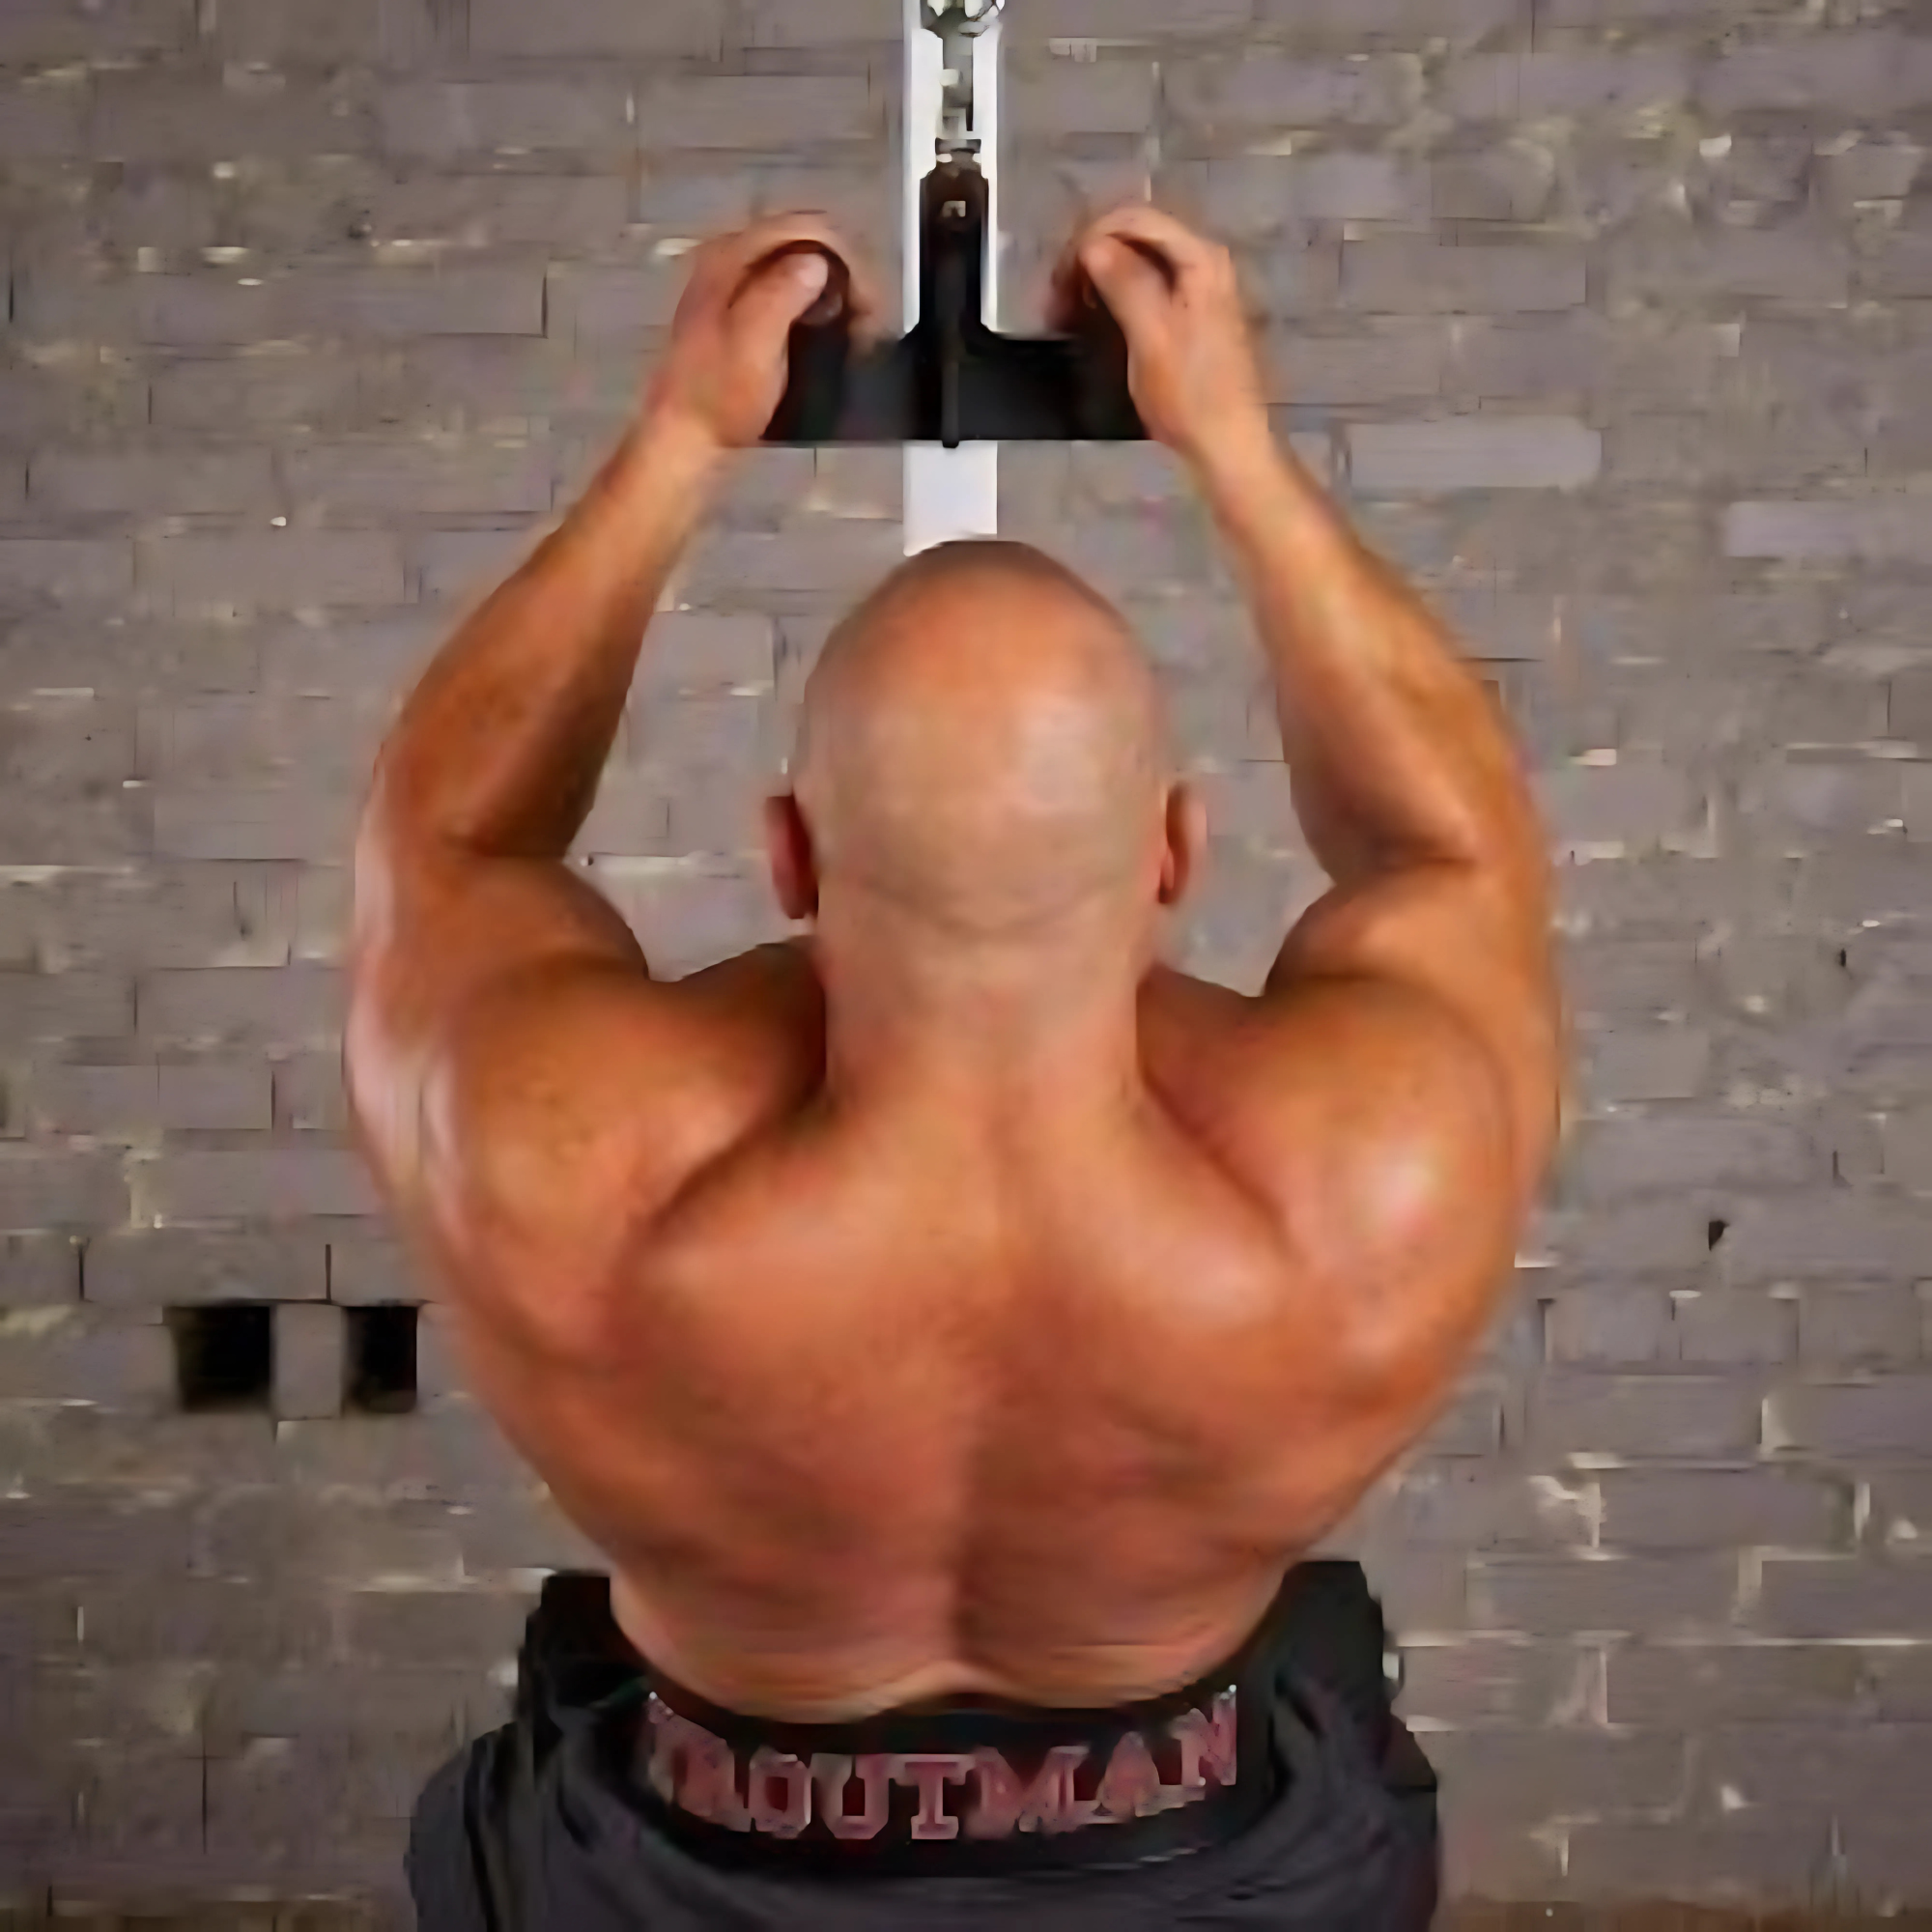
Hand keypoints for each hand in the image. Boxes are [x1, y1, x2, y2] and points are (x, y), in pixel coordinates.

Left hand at [643, 213, 882, 454]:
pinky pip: (790, 292)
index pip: (802, 226)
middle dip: (842, 274)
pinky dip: (816, 307)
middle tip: (866, 318)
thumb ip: (783, 292)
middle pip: (804, 242)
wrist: (686, 437)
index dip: (844, 256)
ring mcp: (735, 286)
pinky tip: (829, 334)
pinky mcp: (742, 313)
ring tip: (855, 328)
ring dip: (834, 293)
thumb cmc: (719, 396)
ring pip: (800, 268)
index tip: (865, 299)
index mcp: (730, 256)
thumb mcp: (754, 341)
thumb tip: (819, 263)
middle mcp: (731, 259)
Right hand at [1050, 204, 1272, 476]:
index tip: (1059, 275)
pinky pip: (1145, 288)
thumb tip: (1092, 245)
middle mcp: (1204, 262)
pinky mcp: (1190, 316)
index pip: (1134, 217)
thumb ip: (1125, 282)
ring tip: (1065, 312)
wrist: (1227, 446)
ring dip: (1098, 279)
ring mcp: (1199, 289)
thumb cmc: (1191, 395)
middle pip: (1136, 235)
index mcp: (1200, 258)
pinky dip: (1115, 297)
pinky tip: (1093, 320)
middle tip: (1056, 296)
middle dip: (1091, 257)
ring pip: (1137, 262)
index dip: (1090, 237)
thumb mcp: (1152, 336)